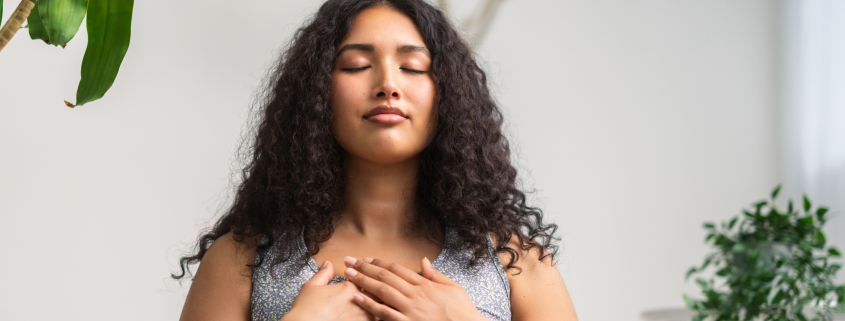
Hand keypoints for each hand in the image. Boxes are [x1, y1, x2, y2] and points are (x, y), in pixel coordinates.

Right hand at [282, 260, 374, 320]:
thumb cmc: (306, 310)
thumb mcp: (311, 287)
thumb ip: (323, 274)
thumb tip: (328, 263)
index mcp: (350, 288)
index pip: (366, 278)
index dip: (367, 278)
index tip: (366, 280)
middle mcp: (360, 301)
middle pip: (379, 293)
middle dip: (381, 292)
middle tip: (383, 293)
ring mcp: (364, 317)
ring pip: (382, 308)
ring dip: (383, 306)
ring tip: (386, 306)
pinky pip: (380, 320)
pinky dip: (382, 317)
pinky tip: (381, 317)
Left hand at [343, 256, 487, 320]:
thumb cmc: (463, 312)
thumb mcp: (453, 288)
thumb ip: (436, 275)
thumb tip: (423, 261)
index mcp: (425, 285)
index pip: (398, 269)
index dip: (379, 263)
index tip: (366, 259)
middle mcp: (416, 294)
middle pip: (386, 276)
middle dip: (365, 268)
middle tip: (349, 261)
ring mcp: (410, 310)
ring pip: (382, 291)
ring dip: (363, 281)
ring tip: (348, 274)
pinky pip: (384, 313)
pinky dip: (369, 304)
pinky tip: (357, 297)